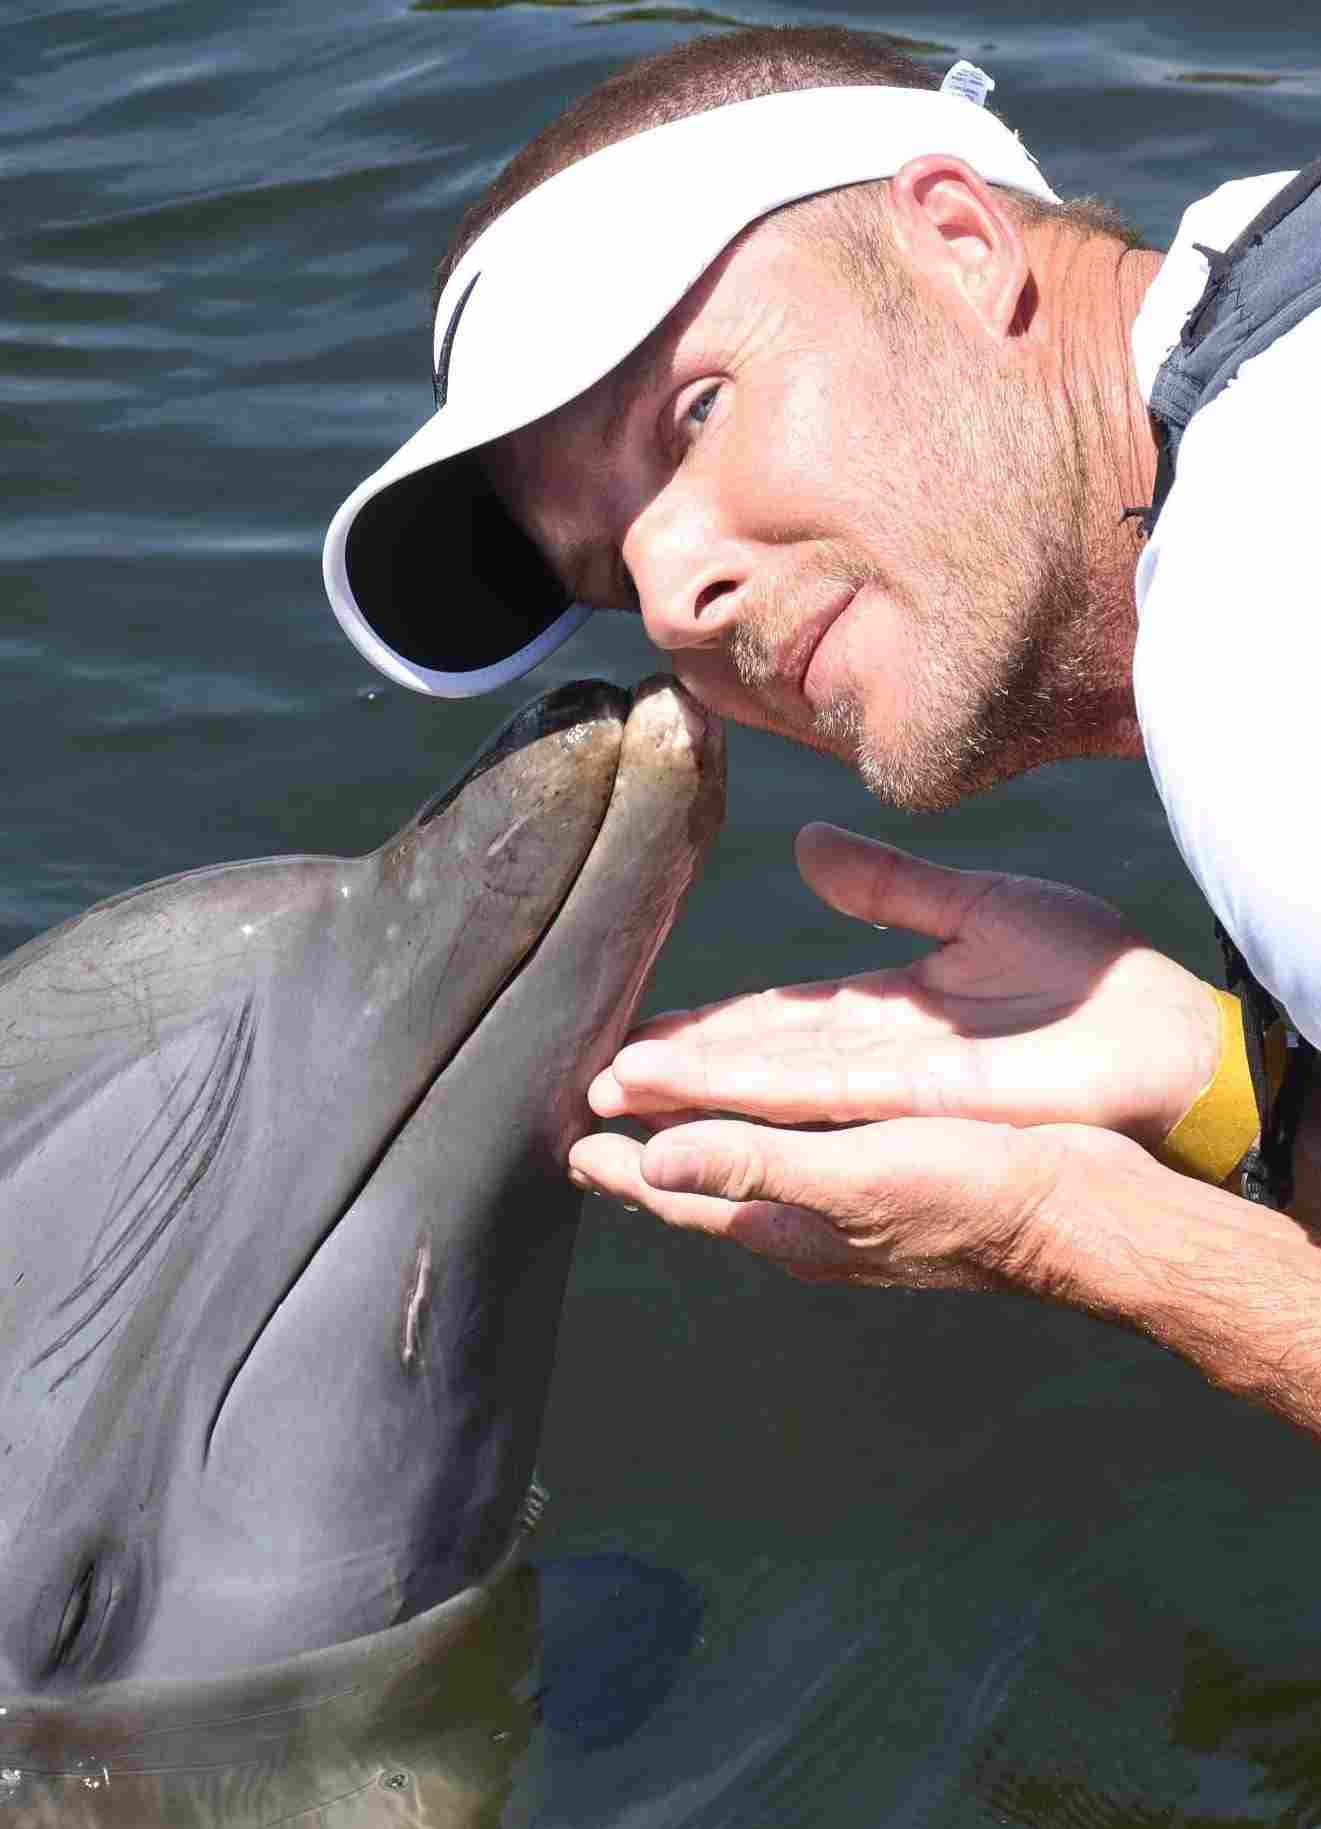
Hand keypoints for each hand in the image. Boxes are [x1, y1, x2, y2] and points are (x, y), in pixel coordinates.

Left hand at [568, 1110, 1155, 1292]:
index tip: (565, 1136)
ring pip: (746, 1164)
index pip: (675, 1193)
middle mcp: (806, 1222)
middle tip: (593, 1115)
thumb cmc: (972, 1198)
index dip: (618, 1165)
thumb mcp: (855, 1178)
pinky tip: (773, 1102)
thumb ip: (753, 1164)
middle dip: (644, 1151)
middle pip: (701, 1183)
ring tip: (661, 1102)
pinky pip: (797, 1147)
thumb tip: (650, 1156)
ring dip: (698, 1132)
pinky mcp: (886, 1177)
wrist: (1080, 1216)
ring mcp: (847, 1205)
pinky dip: (762, 1121)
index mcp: (787, 1226)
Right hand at [588, 823, 1220, 1148]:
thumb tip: (804, 844)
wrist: (1163, 1035)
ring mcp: (886, 1084)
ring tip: (609, 1089)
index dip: (704, 1026)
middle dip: (674, 1071)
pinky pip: (813, 1090)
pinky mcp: (911, 1098)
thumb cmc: (1089, 979)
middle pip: (752, 1061)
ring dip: (687, 1086)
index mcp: (883, 1011)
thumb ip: (886, 886)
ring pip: (764, 1082)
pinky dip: (744, 1092)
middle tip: (593, 1078)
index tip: (639, 1030)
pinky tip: (685, 1088)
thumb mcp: (971, 907)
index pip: (773, 1020)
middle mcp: (871, 1056)